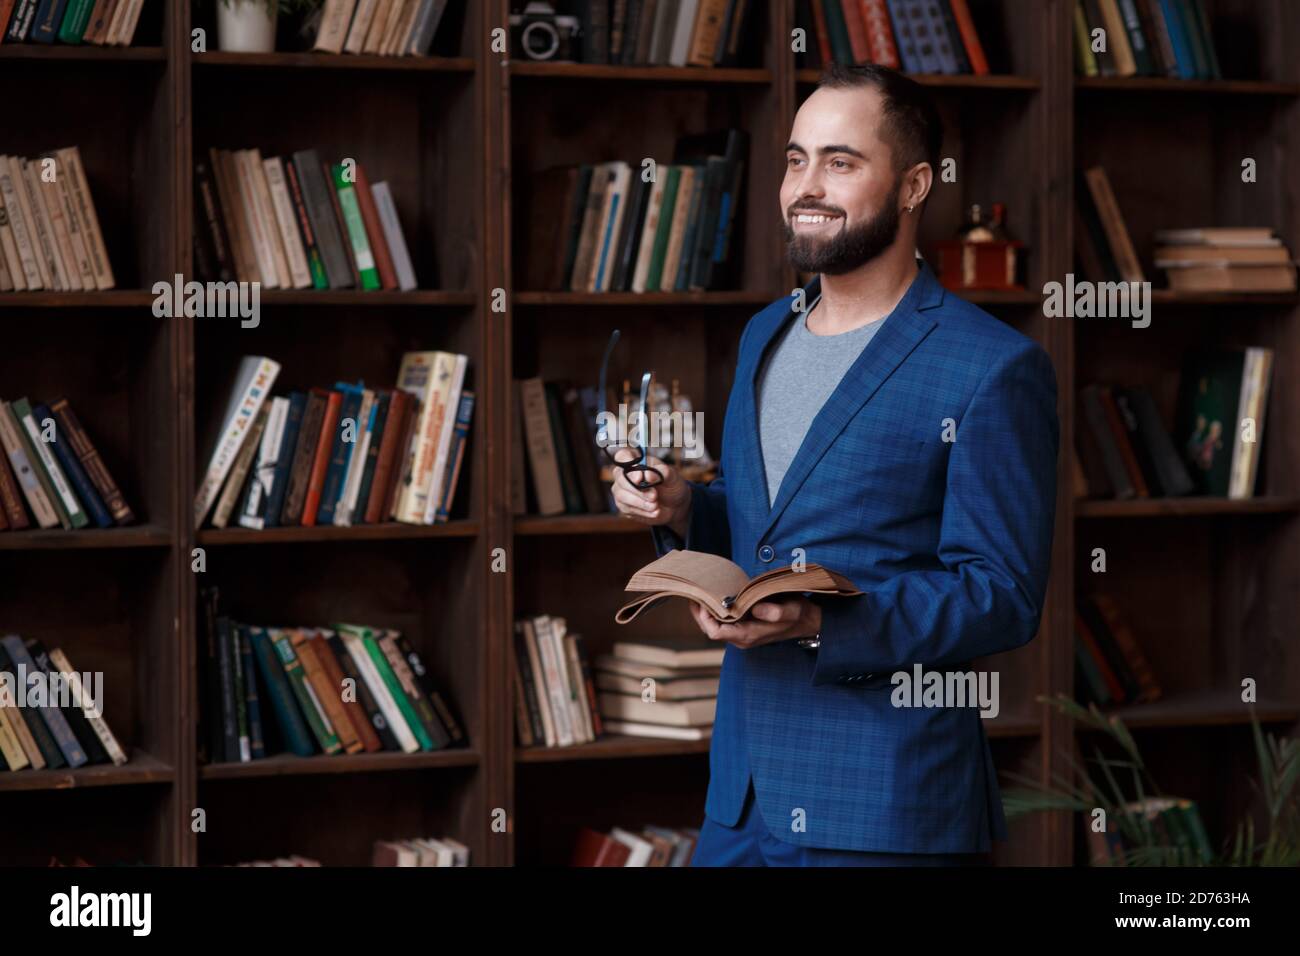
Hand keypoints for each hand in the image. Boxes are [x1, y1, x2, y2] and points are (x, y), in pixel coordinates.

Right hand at [609, 449, 690, 537]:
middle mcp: (625, 474)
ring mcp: (622, 490)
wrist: (675, 505)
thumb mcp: (673, 477)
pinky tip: (654, 511)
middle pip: (620, 478)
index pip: (622, 456)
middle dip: (637, 489)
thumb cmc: (671, 485)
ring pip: (621, 496)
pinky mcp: (624, 506)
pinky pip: (627, 509)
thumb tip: (648, 475)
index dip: (627, 464)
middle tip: (654, 496)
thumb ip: (662, 472)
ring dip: (640, 502)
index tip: (639, 477)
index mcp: (636, 461)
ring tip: (656, 506)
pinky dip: (642, 511)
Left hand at [689, 597, 821, 649]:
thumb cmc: (797, 615)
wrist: (806, 621)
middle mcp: (741, 638)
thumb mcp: (789, 611)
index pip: (715, 632)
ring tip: (701, 591)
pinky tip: (714, 595)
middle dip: (699, 612)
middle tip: (695, 591)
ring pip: (714, 625)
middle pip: (709, 628)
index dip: (704, 617)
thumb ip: (775, 611)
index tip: (702, 600)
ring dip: (706, 610)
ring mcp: (741, 633)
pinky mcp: (743, 626)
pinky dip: (715, 609)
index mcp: (747, 636)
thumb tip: (754, 609)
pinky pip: (722, 621)